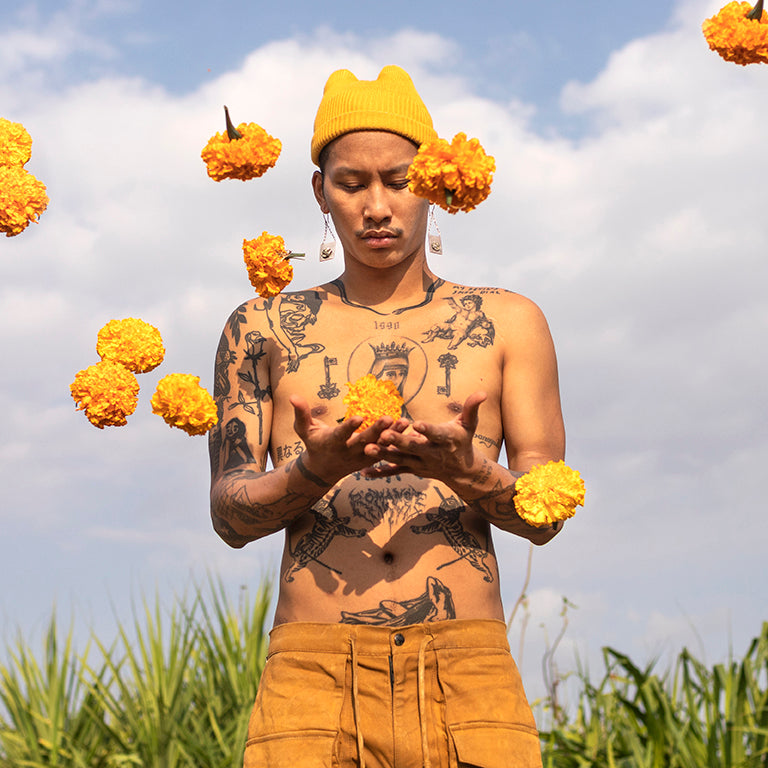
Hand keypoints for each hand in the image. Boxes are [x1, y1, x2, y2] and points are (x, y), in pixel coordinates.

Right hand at [290, 395, 394, 484]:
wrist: (323, 470)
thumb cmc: (313, 444)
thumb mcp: (304, 430)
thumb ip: (301, 414)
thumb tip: (293, 396)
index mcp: (332, 443)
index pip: (341, 435)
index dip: (350, 427)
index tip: (359, 417)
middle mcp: (348, 451)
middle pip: (365, 441)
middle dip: (377, 430)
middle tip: (388, 418)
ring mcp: (361, 457)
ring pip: (379, 447)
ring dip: (392, 436)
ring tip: (404, 422)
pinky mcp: (371, 459)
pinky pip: (387, 451)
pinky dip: (397, 443)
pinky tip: (409, 430)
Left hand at [361, 391, 486, 482]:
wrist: (462, 471)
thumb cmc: (463, 441)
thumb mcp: (469, 424)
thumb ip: (472, 408)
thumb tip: (482, 392)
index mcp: (445, 439)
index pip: (436, 434)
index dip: (427, 429)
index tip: (416, 423)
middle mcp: (432, 453)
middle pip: (413, 447)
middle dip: (398, 441)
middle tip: (384, 434)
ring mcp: (420, 463)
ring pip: (399, 459)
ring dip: (383, 454)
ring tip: (366, 448)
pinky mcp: (411, 469)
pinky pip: (394, 472)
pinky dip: (379, 472)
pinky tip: (363, 472)